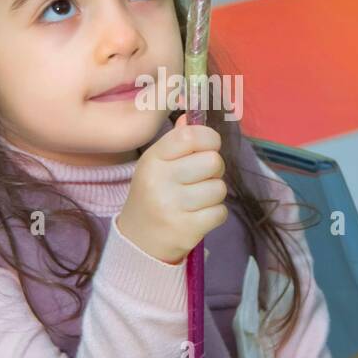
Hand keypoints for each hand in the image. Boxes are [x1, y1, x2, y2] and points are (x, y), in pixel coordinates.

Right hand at [116, 112, 227, 264]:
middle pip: (212, 161)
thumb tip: (191, 116)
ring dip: (214, 195)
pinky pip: (220, 213)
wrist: (138, 242)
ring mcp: (172, 206)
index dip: (209, 138)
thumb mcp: (156, 165)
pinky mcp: (185, 229)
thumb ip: (175, 141)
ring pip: (219, 188)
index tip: (209, 146)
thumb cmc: (152, 196)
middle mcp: (159, 181)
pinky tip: (199, 216)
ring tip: (198, 200)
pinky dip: (215, 215)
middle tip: (202, 179)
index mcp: (153, 159)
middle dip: (215, 170)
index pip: (190, 136)